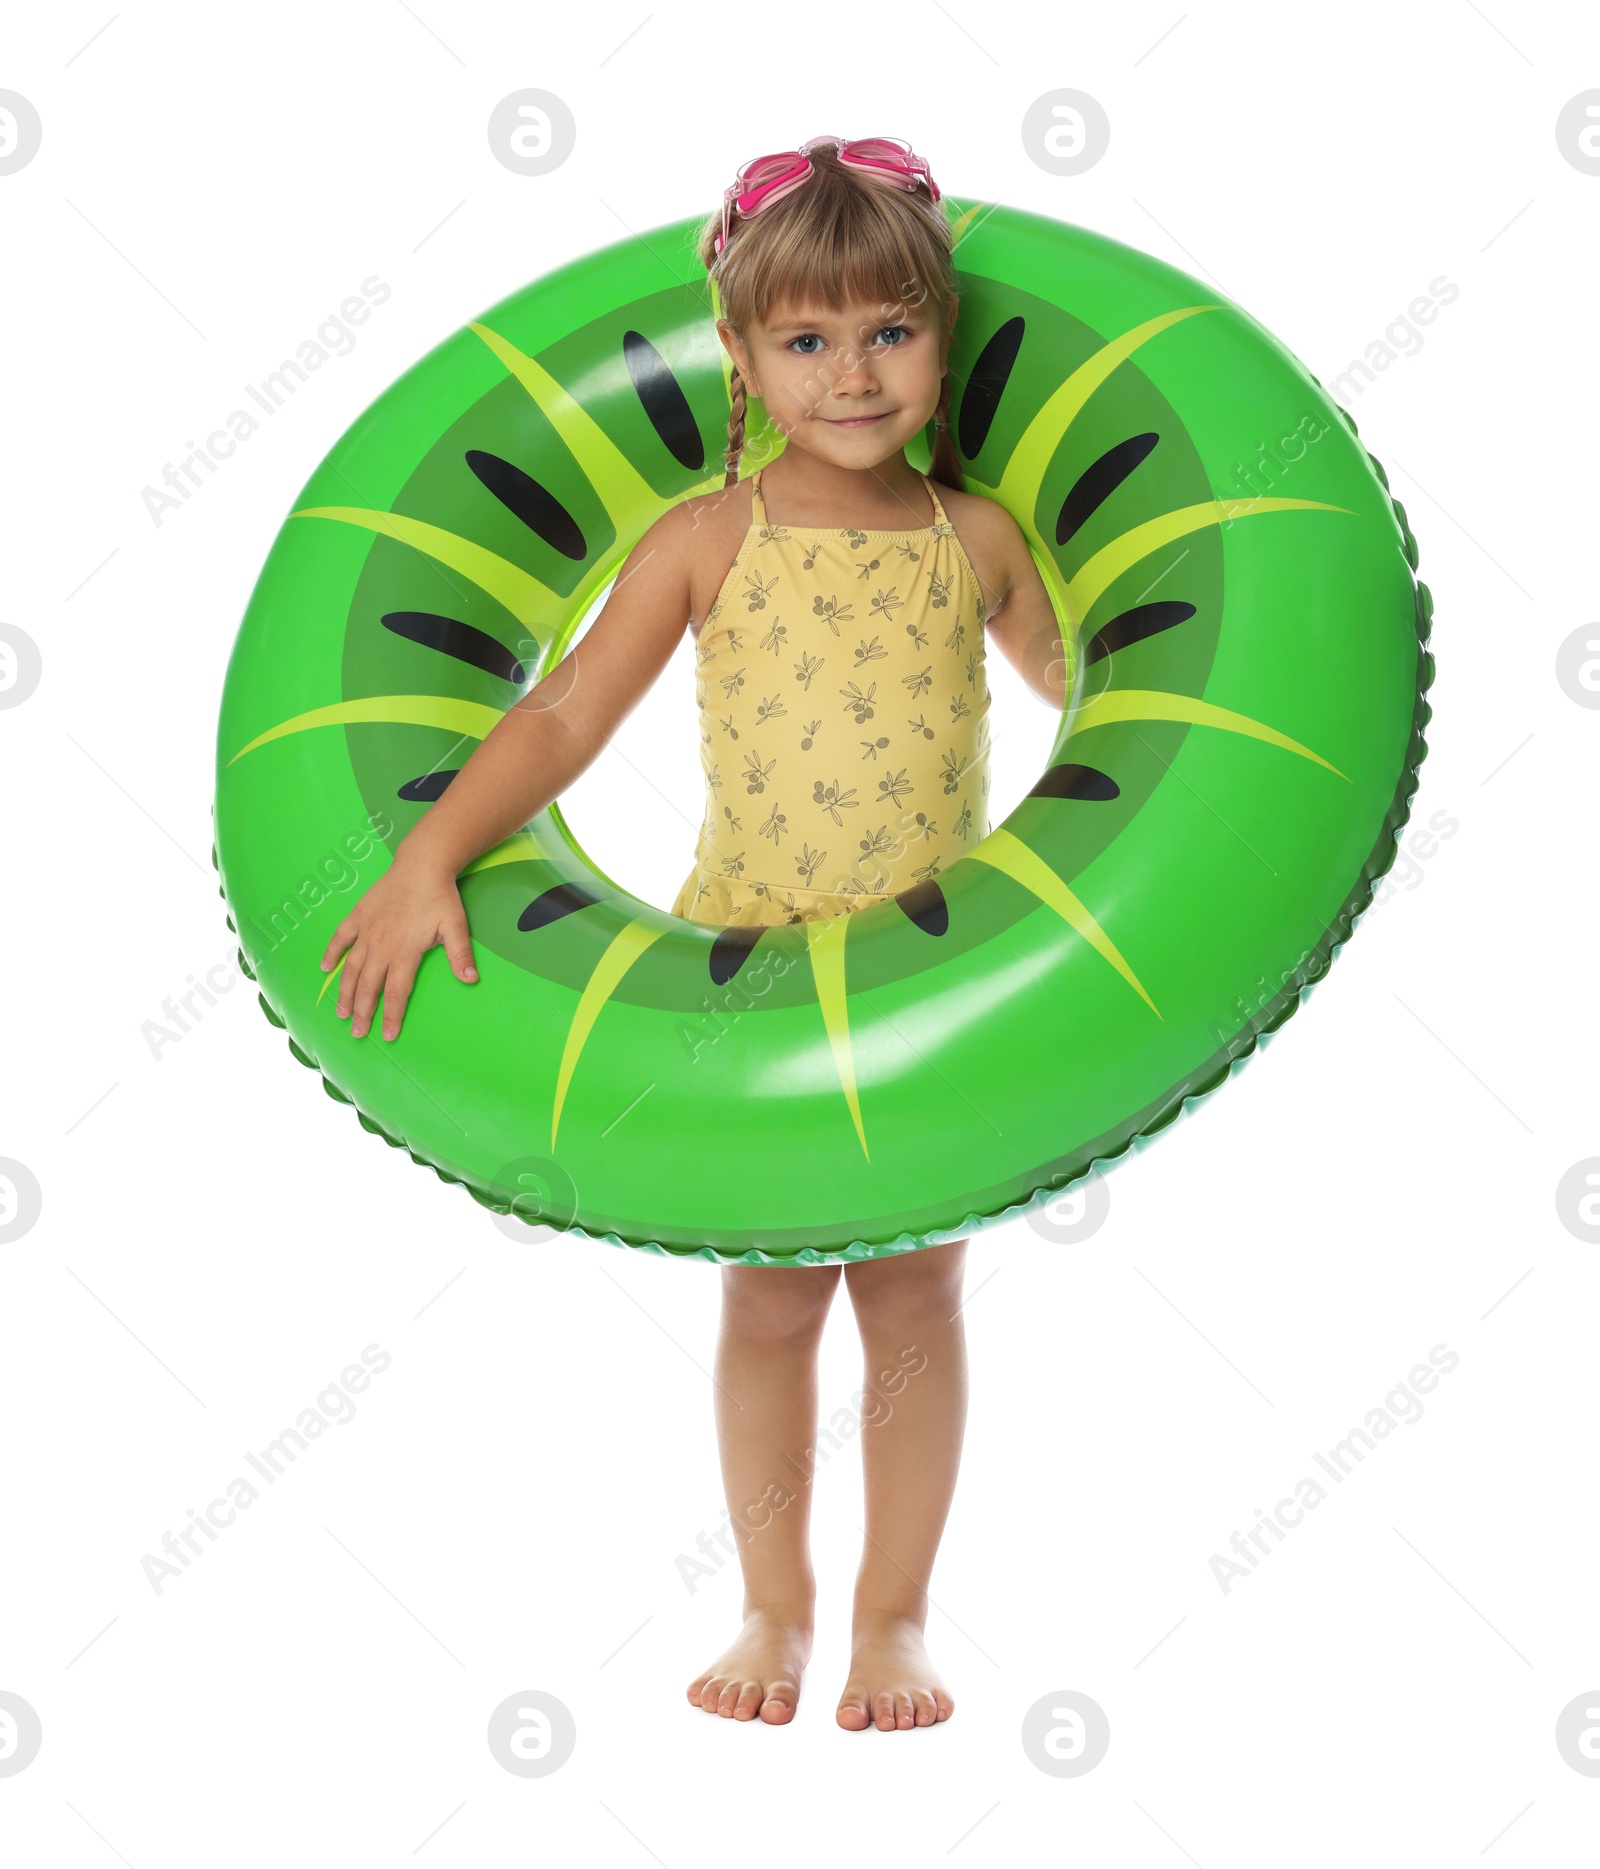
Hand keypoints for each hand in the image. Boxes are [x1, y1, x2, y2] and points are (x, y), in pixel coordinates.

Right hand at [320, 853, 477, 1039]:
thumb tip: (471, 979)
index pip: (395, 991)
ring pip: (352, 968)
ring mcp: (367, 930)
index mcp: (404, 951)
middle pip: (369, 985)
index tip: (387, 1035)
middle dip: (363, 1012)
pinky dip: (331, 953)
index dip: (390, 1015)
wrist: (422, 863)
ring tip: (341, 1013)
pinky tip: (325, 969)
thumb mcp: (456, 926)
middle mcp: (381, 945)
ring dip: (345, 991)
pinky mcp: (358, 915)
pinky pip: (340, 938)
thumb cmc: (440, 896)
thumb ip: (460, 955)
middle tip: (358, 1033)